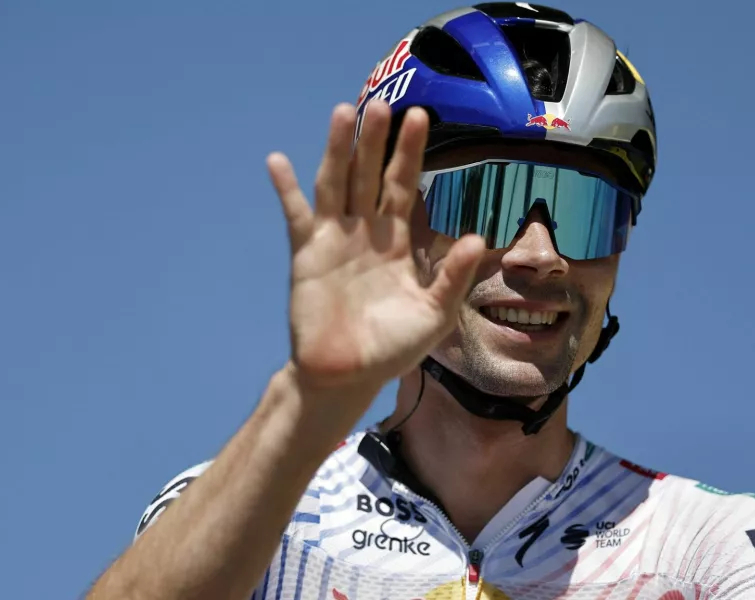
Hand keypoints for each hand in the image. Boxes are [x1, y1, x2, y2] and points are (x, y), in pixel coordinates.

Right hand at [266, 100, 485, 401]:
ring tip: (344, 113)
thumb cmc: (392, 348)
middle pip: (369, 175)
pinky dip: (286, 190)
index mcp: (395, 241)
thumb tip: (476, 237)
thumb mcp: (433, 314)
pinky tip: (278, 161)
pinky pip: (295, 216)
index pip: (403, 186)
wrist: (346, 375)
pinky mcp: (306, 254)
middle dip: (375, 142)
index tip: (419, 116)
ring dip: (338, 150)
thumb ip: (452, 277)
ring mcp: (333, 239)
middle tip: (382, 103)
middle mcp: (364, 231)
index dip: (409, 153)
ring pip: (335, 184)